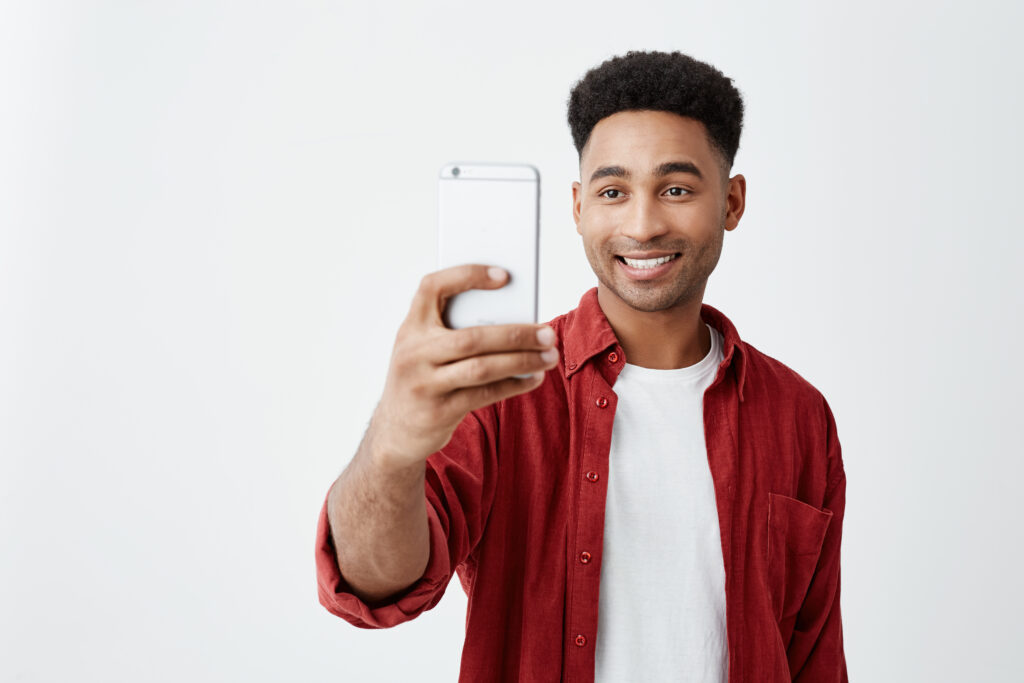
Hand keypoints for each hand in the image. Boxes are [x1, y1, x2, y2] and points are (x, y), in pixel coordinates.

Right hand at [368, 264, 557, 469]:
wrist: (395, 431)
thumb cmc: (423, 378)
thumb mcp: (426, 348)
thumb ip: (455, 330)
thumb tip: (516, 317)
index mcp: (410, 326)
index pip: (433, 287)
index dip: (467, 275)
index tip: (505, 276)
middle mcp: (413, 352)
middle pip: (472, 337)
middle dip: (515, 334)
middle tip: (548, 333)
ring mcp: (423, 383)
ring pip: (482, 367)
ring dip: (522, 361)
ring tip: (550, 356)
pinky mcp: (437, 411)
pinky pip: (484, 394)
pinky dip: (514, 384)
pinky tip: (534, 377)